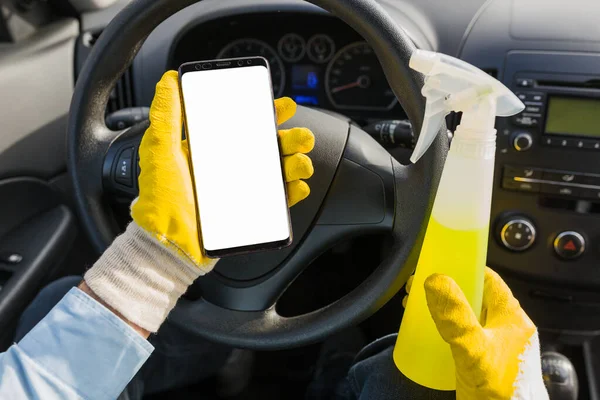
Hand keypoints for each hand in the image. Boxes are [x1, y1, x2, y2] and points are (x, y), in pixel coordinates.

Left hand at [131, 71, 314, 270]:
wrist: (168, 245)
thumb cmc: (161, 201)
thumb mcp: (160, 150)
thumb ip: (166, 114)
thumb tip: (169, 81)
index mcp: (212, 149)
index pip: (245, 124)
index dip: (267, 113)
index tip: (282, 106)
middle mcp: (230, 167)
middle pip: (270, 146)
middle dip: (291, 138)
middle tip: (300, 137)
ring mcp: (242, 189)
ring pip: (279, 171)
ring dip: (296, 163)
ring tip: (299, 163)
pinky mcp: (251, 212)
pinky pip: (279, 200)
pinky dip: (293, 192)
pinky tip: (296, 186)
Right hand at [404, 268, 547, 399]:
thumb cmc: (504, 391)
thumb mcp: (474, 349)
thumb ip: (455, 316)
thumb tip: (436, 280)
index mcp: (512, 318)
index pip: (489, 279)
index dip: (465, 267)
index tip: (441, 262)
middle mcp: (505, 328)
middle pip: (473, 296)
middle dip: (445, 289)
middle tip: (419, 286)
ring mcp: (494, 345)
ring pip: (465, 316)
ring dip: (441, 308)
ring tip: (415, 307)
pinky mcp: (482, 361)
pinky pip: (461, 335)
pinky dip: (443, 328)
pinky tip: (426, 331)